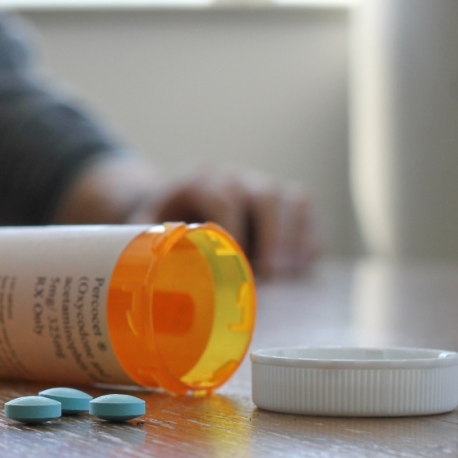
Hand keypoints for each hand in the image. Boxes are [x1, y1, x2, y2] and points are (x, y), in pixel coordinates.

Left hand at [133, 167, 319, 276]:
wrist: (176, 205)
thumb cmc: (160, 224)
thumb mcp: (147, 229)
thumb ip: (153, 246)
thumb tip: (155, 280)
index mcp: (199, 180)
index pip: (223, 196)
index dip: (233, 229)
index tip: (236, 261)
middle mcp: (235, 177)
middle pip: (265, 193)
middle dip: (273, 234)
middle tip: (273, 273)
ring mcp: (262, 185)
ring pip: (294, 198)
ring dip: (296, 237)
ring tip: (292, 274)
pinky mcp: (284, 200)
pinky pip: (307, 210)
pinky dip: (310, 237)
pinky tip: (303, 267)